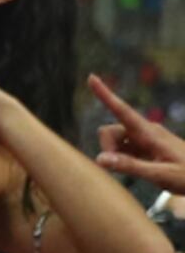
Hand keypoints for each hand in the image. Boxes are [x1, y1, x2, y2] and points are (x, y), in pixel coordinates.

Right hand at [88, 75, 184, 192]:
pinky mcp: (145, 146)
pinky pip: (122, 147)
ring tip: (136, 170)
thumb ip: (130, 166)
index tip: (91, 77)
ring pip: (114, 139)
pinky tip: (138, 169)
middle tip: (118, 168)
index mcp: (149, 133)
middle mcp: (145, 131)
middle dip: (106, 147)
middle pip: (110, 130)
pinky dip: (120, 158)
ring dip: (113, 154)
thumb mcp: (160, 175)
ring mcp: (145, 138)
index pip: (122, 110)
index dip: (105, 94)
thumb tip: (99, 158)